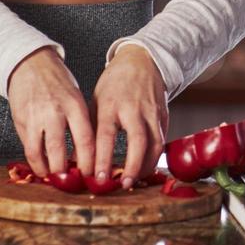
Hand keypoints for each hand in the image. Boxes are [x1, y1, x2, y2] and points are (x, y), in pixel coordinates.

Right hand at [6, 46, 94, 179]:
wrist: (30, 64)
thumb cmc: (58, 83)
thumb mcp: (76, 98)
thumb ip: (80, 123)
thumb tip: (89, 154)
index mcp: (75, 105)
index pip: (85, 139)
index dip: (89, 162)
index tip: (92, 174)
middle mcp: (55, 112)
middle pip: (61, 150)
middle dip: (67, 171)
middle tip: (74, 182)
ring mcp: (35, 117)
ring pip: (41, 153)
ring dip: (49, 170)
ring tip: (56, 178)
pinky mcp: (21, 121)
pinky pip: (28, 148)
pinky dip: (35, 162)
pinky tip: (42, 169)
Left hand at [91, 43, 167, 188]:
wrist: (143, 61)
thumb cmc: (115, 82)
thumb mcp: (96, 100)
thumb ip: (91, 128)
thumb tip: (80, 158)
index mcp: (111, 104)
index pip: (107, 135)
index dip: (103, 158)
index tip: (98, 177)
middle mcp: (134, 108)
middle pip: (137, 141)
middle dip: (132, 165)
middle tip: (124, 183)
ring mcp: (152, 112)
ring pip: (155, 143)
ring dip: (146, 165)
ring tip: (135, 179)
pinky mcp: (164, 115)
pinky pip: (162, 139)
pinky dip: (154, 156)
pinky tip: (145, 166)